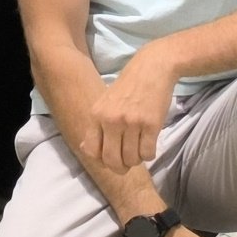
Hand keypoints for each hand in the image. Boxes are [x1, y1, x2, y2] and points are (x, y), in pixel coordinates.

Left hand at [84, 49, 178, 178]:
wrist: (151, 68)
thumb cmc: (127, 87)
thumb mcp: (104, 102)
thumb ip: (96, 127)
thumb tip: (85, 149)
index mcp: (97, 115)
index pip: (92, 151)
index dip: (101, 161)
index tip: (110, 159)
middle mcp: (112, 120)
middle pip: (112, 160)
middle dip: (120, 168)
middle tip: (126, 164)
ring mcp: (132, 122)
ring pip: (132, 159)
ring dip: (136, 160)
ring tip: (138, 150)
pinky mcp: (151, 124)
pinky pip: (148, 153)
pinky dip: (149, 154)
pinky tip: (148, 145)